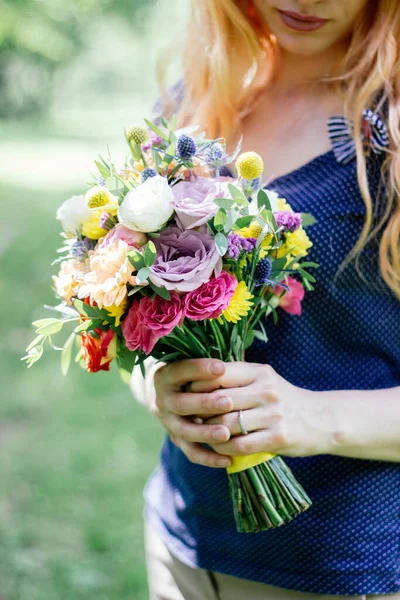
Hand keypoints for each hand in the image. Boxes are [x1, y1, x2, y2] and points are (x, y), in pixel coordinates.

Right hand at [153, 359, 233, 468]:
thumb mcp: (191, 363)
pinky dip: (208, 458)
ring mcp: (169, 422)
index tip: (221, 367)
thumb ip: (206, 365)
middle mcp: (164, 400)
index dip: (199, 369)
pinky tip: (227, 460)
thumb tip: (228, 365)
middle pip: (181, 404)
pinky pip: (191, 452)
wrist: (165, 391)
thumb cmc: (189, 372)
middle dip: (204, 403)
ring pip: (185, 431)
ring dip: (205, 433)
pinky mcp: (177, 439)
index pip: (180, 371)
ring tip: (226, 434)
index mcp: (166, 376)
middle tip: (227, 402)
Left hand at [190, 362, 336, 457]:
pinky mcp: (278, 438)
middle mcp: (266, 391)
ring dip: (209, 432)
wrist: (321, 420)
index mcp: (260, 372)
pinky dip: (224, 449)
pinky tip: (219, 448)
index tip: (187, 393)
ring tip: (202, 433)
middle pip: (219, 400)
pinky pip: (239, 446)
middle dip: (199, 410)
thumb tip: (195, 380)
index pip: (219, 373)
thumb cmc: (283, 399)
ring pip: (226, 424)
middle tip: (188, 417)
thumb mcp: (263, 380)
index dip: (198, 384)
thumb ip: (236, 378)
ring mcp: (273, 415)